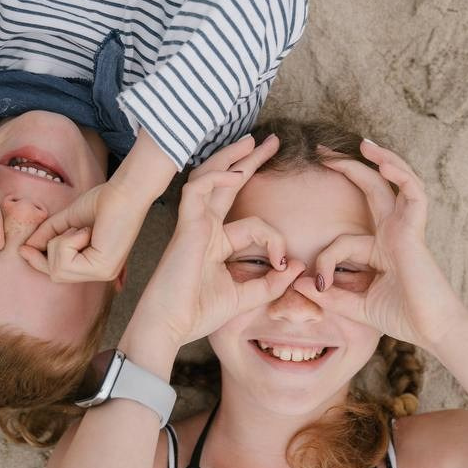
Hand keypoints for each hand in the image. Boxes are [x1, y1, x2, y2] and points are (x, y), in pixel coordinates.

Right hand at [18, 178, 146, 281]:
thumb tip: (28, 247)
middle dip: (52, 247)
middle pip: (55, 274)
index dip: (39, 262)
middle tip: (71, 229)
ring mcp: (103, 274)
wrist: (123, 192)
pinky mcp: (103, 269)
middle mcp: (101, 274)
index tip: (24, 249)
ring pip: (57, 269)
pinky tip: (87, 232)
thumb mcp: (68, 221)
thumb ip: (49, 234)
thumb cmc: (102, 202)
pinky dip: (69, 241)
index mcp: (95, 264)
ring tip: (81, 229)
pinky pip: (65, 262)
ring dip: (61, 242)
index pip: (60, 273)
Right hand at [129, 134, 304, 349]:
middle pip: (227, 184)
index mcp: (216, 244)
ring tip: (252, 141)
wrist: (169, 327)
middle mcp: (204, 229)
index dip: (275, 239)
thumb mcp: (245, 298)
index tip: (284, 264)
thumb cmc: (198, 314)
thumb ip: (271, 283)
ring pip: (210, 177)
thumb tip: (298, 266)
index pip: (252, 224)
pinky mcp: (185, 225)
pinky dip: (217, 177)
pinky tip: (236, 173)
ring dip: (230, 157)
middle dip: (249, 162)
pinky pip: (198, 188)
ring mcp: (193, 224)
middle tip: (269, 142)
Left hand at [292, 140, 467, 349]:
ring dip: (380, 160)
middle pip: (371, 189)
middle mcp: (393, 233)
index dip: (326, 260)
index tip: (317, 284)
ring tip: (362, 143)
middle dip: (348, 167)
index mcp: (381, 250)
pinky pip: (412, 193)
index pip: (343, 240)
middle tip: (323, 151)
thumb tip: (300, 282)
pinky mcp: (415, 231)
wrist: (433, 331)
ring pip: (395, 183)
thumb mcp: (356, 306)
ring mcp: (406, 229)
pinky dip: (400, 175)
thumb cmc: (403, 318)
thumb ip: (329, 296)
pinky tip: (383, 162)